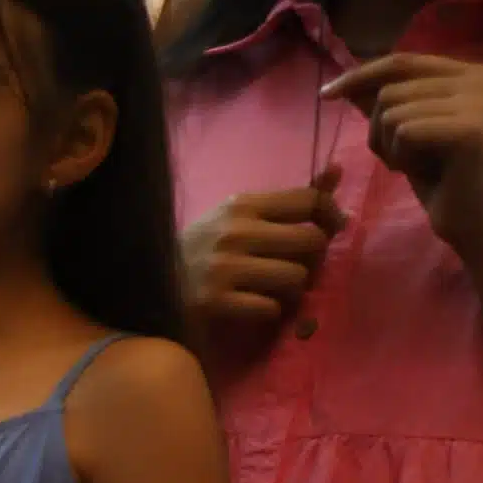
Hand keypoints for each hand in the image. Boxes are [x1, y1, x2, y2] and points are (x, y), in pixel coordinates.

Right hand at [178, 177, 342, 347]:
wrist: (144, 287)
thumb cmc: (199, 250)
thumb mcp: (237, 217)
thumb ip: (286, 200)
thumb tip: (337, 171)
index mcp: (241, 205)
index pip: (309, 201)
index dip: (330, 216)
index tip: (329, 229)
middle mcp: (234, 232)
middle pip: (311, 240)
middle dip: (315, 258)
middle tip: (301, 266)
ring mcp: (223, 268)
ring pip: (296, 277)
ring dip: (293, 289)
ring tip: (276, 290)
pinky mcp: (214, 303)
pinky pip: (271, 308)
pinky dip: (270, 312)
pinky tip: (253, 307)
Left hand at [333, 56, 482, 260]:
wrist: (477, 220)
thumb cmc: (441, 178)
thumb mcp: (406, 134)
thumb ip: (385, 105)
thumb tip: (348, 82)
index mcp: (467, 73)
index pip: (401, 61)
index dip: (359, 75)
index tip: (325, 94)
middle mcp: (478, 78)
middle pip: (389, 89)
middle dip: (377, 130)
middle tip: (399, 159)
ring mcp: (477, 100)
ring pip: (392, 112)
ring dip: (389, 147)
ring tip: (415, 165)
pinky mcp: (470, 127)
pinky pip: (404, 132)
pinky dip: (400, 157)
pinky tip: (421, 171)